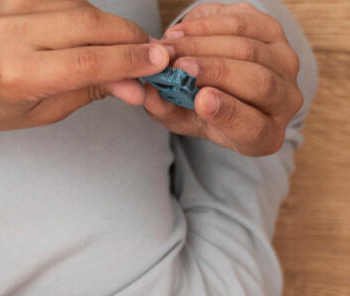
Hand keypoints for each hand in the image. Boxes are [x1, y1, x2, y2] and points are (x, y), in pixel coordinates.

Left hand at [0, 0, 171, 129]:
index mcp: (15, 74)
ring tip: (114, 46)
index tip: (158, 62)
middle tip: (149, 54)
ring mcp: (11, 6)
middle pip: (91, 26)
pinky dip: (83, 10)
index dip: (129, 60)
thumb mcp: (37, 111)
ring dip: (106, 25)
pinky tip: (87, 29)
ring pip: (83, 6)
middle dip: (128, 39)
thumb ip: (88, 91)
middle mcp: (11, 35)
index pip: (87, 62)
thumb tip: (136, 84)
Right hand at [106, 3, 302, 155]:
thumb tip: (149, 94)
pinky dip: (209, 25)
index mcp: (265, 134)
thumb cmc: (205, 110)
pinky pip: (246, 22)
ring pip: (249, 47)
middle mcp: (286, 98)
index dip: (229, 113)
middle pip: (257, 80)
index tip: (201, 99)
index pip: (254, 127)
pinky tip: (180, 32)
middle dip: (213, 69)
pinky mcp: (275, 32)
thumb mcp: (184, 121)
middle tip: (175, 65)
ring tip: (169, 46)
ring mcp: (285, 62)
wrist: (222, 82)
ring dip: (204, 43)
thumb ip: (168, 112)